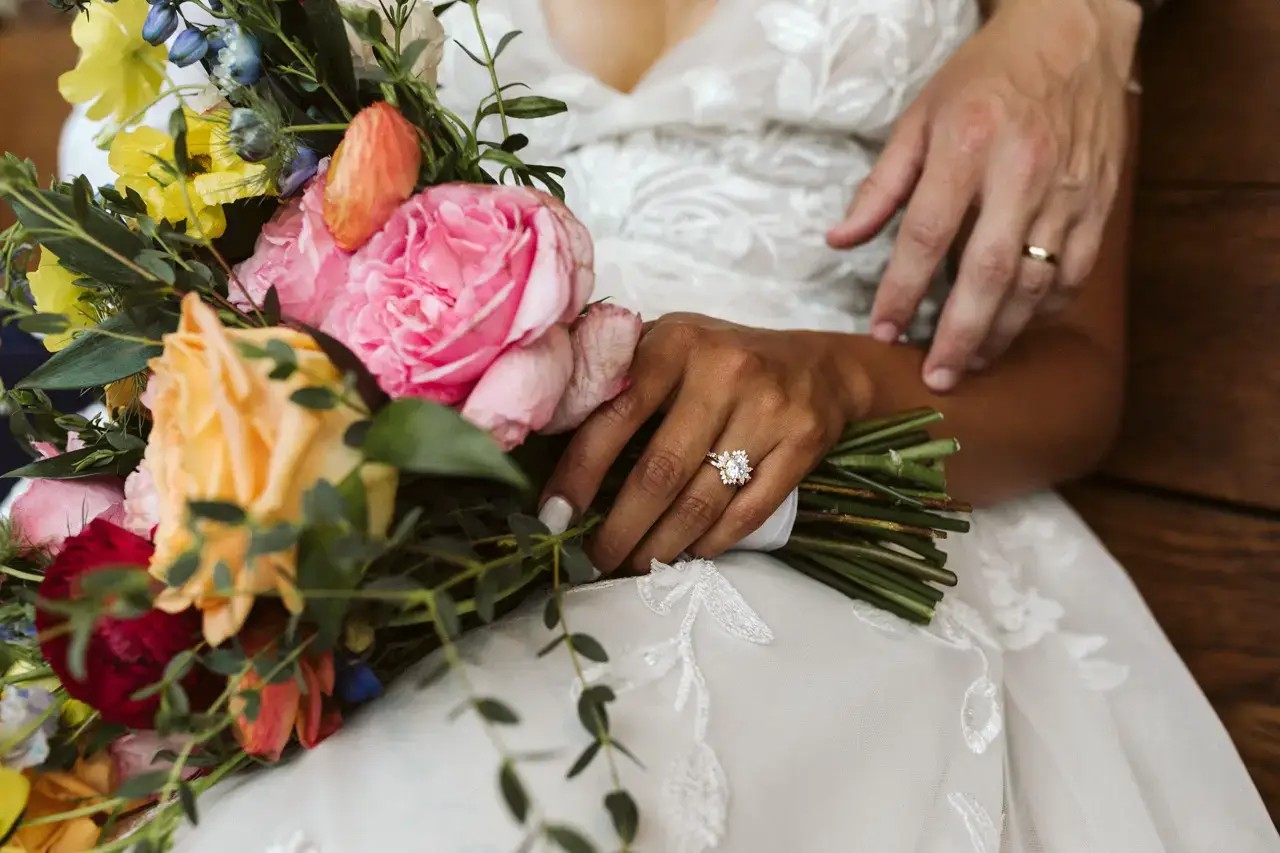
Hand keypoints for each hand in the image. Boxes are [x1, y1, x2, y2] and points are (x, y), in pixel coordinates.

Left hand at [540, 314, 868, 573]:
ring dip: (661, 546)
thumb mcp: (670, 344)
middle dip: (620, 529)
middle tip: (595, 560)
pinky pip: (747, 511)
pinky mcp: (802, 443)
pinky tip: (689, 554)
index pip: (614, 417)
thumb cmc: (723, 359)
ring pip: (702, 500)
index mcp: (675, 343)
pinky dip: (712, 542)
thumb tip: (545, 428)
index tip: (554, 517)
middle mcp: (724, 371)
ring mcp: (769, 409)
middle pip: (659, 472)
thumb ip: (617, 375)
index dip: (579, 474)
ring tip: (635, 566)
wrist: (822, 365)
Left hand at [827, 0, 1139, 390]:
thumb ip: (881, 185)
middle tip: (936, 378)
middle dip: (959, 334)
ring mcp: (1069, 189)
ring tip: (969, 362)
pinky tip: (1016, 324)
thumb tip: (839, 240)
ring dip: (1002, 332)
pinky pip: (1073, 272)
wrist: (1073, 34)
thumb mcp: (920, 117)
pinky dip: (1045, 308)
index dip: (901, 289)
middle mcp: (1023, 170)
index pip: (926, 234)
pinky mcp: (1100, 201)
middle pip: (988, 271)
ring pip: (1036, 281)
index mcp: (968, 145)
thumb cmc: (985, 77)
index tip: (881, 330)